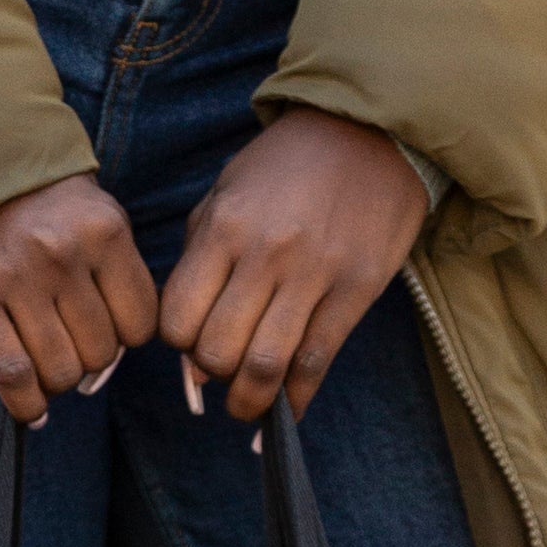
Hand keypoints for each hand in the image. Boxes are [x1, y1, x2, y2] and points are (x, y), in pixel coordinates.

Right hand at [0, 172, 160, 425]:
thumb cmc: (25, 192)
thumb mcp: (87, 207)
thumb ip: (112, 266)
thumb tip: (119, 347)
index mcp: (104, 229)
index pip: (141, 322)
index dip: (127, 339)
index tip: (108, 334)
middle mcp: (64, 253)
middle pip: (100, 352)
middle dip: (88, 361)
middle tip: (68, 346)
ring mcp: (15, 277)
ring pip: (59, 370)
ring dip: (56, 382)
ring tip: (45, 366)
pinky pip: (12, 374)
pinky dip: (25, 404)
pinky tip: (30, 411)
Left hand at [161, 109, 427, 426]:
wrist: (369, 133)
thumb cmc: (285, 167)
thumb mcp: (225, 194)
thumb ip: (200, 260)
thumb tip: (189, 340)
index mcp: (223, 228)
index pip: (178, 318)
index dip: (177, 343)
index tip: (190, 341)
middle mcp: (265, 254)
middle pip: (218, 351)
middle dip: (211, 375)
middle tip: (221, 373)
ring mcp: (315, 274)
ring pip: (266, 365)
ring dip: (250, 401)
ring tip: (247, 405)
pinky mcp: (357, 289)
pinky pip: (318, 361)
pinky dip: (297, 398)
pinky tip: (287, 413)